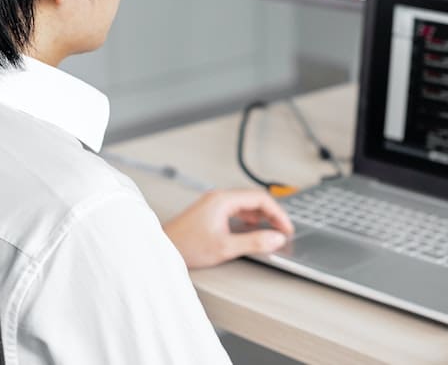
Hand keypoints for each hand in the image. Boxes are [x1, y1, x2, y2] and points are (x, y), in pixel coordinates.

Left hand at [164, 188, 294, 268]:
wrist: (161, 250)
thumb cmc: (185, 246)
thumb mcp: (225, 247)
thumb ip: (254, 242)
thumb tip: (276, 238)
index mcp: (223, 200)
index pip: (260, 199)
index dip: (278, 213)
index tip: (286, 228)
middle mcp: (219, 198)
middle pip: (254, 200)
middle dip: (272, 214)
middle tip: (283, 231)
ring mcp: (214, 204)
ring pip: (246, 205)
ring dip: (261, 217)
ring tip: (272, 232)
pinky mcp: (210, 213)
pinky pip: (237, 211)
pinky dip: (250, 220)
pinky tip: (253, 231)